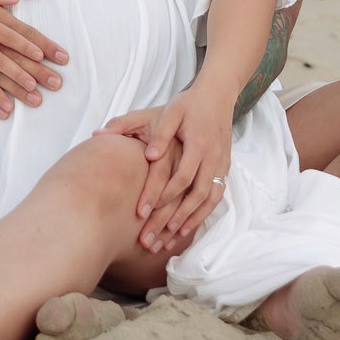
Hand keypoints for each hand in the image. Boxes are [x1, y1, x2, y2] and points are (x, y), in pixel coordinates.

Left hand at [101, 85, 233, 256]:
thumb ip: (138, 124)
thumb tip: (117, 142)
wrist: (219, 96)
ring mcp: (220, 165)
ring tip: (164, 243)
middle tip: (148, 241)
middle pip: (192, 195)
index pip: (179, 176)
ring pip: (206, 202)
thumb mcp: (165, 110)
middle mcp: (211, 157)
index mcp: (196, 142)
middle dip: (170, 220)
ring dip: (186, 224)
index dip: (160, 195)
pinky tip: (183, 231)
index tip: (140, 213)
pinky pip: (214, 200)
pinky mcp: (223, 171)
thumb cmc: (187, 104)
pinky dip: (199, 217)